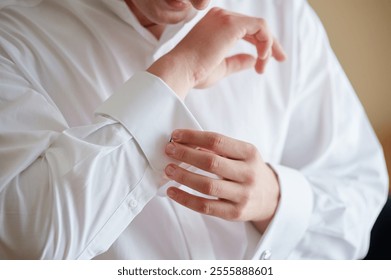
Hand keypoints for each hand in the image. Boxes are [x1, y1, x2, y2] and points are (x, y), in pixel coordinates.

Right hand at [148, 8, 285, 98]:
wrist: (180, 71)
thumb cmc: (194, 72)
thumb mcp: (221, 67)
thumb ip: (237, 62)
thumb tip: (253, 60)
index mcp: (214, 25)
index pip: (245, 29)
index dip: (260, 44)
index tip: (264, 63)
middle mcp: (220, 16)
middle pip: (255, 26)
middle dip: (270, 44)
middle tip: (280, 59)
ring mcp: (225, 17)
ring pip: (260, 26)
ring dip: (269, 46)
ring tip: (265, 66)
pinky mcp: (231, 23)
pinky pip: (260, 27)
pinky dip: (266, 42)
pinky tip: (263, 57)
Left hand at [164, 129, 279, 232]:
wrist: (271, 197)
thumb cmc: (248, 170)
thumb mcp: (242, 154)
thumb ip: (219, 149)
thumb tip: (186, 143)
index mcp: (249, 152)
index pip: (217, 141)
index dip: (193, 137)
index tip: (175, 135)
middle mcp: (248, 173)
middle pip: (211, 162)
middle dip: (185, 155)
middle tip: (169, 151)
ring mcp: (243, 195)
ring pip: (207, 186)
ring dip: (183, 176)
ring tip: (168, 170)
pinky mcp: (235, 213)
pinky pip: (206, 206)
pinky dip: (186, 199)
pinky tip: (173, 192)